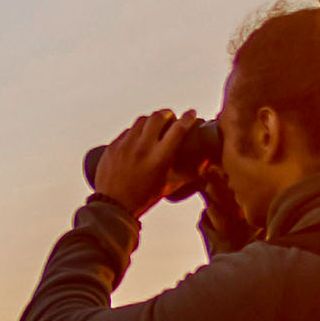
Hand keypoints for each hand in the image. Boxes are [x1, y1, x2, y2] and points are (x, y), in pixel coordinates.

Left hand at [86, 109, 205, 214]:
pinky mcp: (113, 146)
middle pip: (158, 117)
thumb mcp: (169, 185)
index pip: (178, 129)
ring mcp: (125, 145)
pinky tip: (139, 139)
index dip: (188, 118)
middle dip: (168, 114)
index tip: (191, 114)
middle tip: (171, 119)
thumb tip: (206, 161)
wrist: (113, 206)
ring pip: (142, 120)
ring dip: (151, 121)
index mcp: (159, 159)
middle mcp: (142, 149)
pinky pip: (127, 130)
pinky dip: (136, 132)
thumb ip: (190, 172)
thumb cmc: (142, 197)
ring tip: (155, 128)